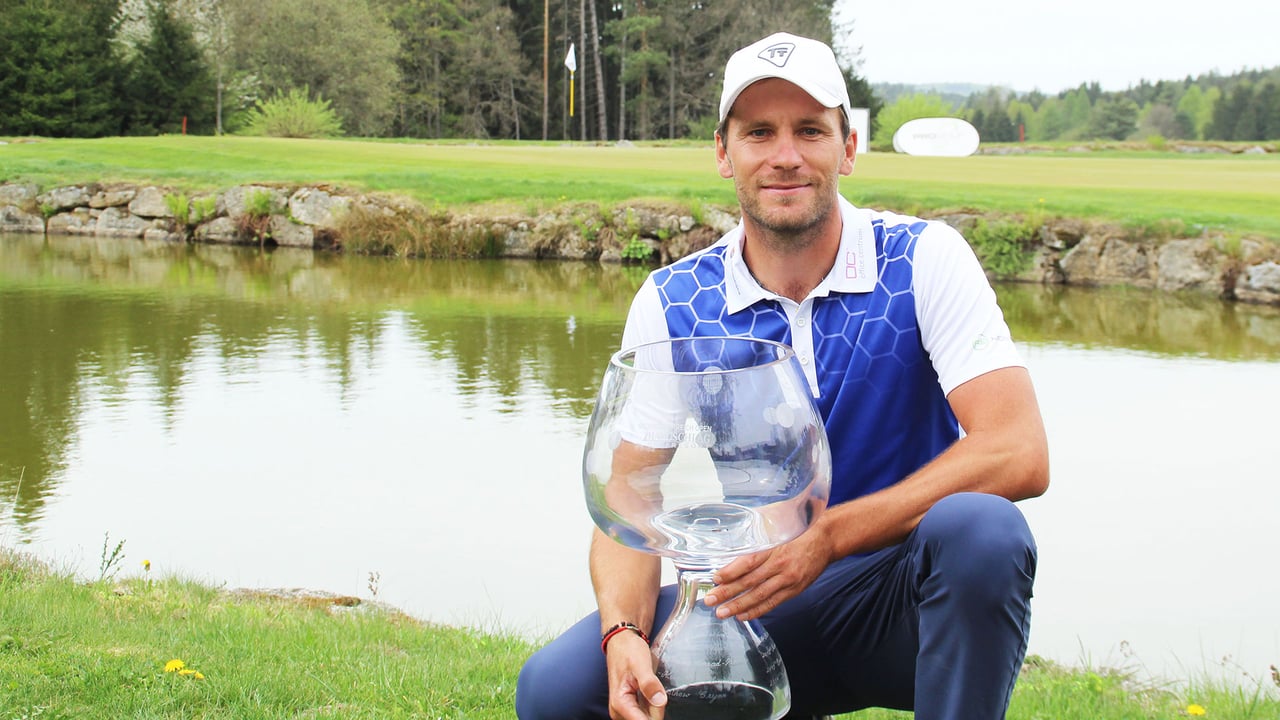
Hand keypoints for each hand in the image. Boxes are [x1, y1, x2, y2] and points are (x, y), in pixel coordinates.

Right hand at [605, 632, 667, 719]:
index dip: (657, 713)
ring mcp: (624, 710)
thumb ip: (649, 683)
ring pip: (647, 718)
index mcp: (620, 703)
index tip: (661, 699)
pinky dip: (652, 706)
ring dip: (655, 707)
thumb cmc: (628, 650)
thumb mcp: (640, 664)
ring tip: (653, 688)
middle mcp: (619, 711)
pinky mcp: (629, 708)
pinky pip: (645, 714)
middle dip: (657, 709)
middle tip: (657, 689)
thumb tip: (659, 701)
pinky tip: (652, 692)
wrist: (621, 642)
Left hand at [705, 524, 831, 620]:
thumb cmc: (800, 528)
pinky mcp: (794, 589)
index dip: (731, 571)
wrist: (827, 538)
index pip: (749, 561)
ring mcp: (788, 579)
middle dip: (728, 592)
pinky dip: (757, 610)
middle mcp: (781, 565)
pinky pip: (773, 602)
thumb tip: (735, 532)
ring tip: (722, 612)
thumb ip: (757, 530)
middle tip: (710, 601)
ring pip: (760, 596)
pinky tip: (743, 615)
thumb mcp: (778, 522)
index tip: (715, 578)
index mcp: (775, 546)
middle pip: (751, 581)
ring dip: (739, 606)